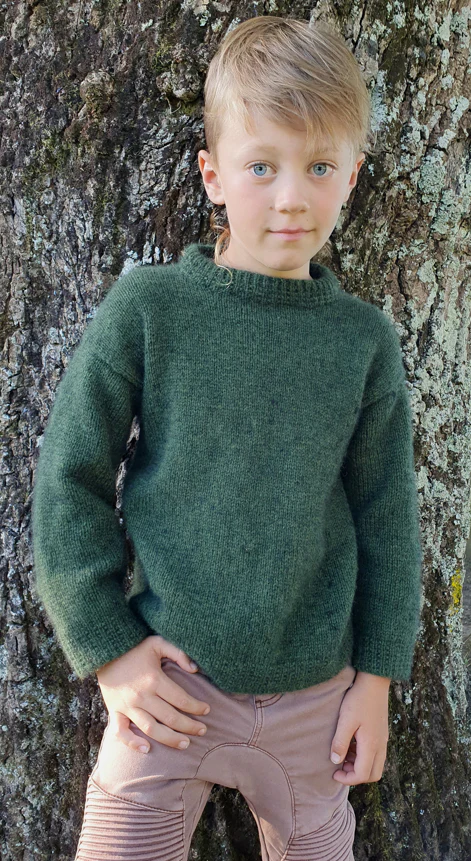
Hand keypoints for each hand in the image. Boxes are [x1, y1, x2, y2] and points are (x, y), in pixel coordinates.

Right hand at [95, 635, 210, 753]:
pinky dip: (132, 743)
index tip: (206, 710)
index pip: (181, 699)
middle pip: (170, 718)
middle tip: (203, 730)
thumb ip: (178, 653)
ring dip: (170, 739)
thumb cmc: (135, 647)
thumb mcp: (158, 643)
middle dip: (189, 726)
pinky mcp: (114, 711)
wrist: (104, 651)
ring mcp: (127, 706)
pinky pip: (121, 732)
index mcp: (154, 679)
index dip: (196, 707)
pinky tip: (146, 749)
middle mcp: (141, 696)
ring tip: (185, 743)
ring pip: (151, 729)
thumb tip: (195, 668)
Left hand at [329, 671, 389, 784]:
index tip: (333, 773)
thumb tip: (335, 762)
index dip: (347, 779)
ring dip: (360, 766)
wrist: (374, 681)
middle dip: (356, 776)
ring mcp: (383, 740)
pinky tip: (351, 745)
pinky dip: (364, 757)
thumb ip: (340, 743)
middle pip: (373, 774)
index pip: (362, 774)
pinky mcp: (382, 733)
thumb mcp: (345, 721)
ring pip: (375, 765)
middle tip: (340, 767)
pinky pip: (376, 754)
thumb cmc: (358, 699)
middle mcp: (381, 745)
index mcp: (371, 745)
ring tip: (343, 755)